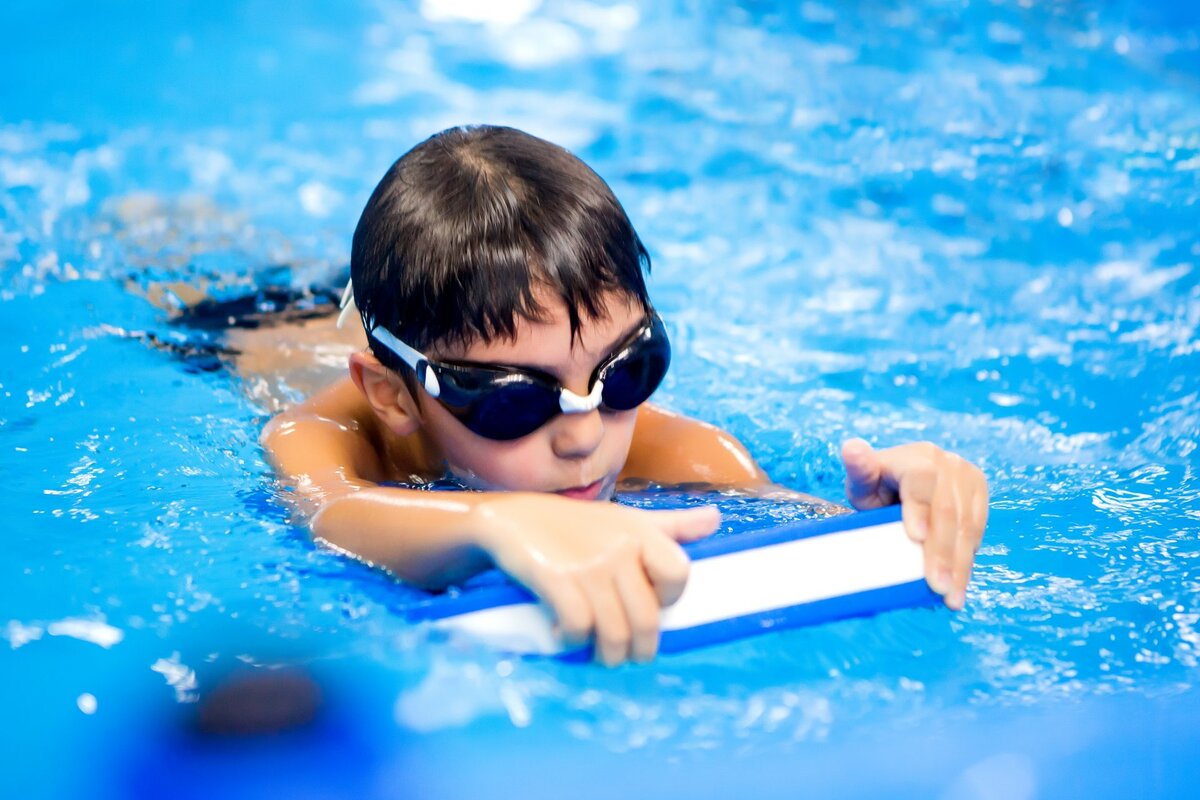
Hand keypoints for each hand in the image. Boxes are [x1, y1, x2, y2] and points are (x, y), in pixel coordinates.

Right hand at [470, 493, 719, 665]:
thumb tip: (716, 520)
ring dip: (608, 656)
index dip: (668, 600)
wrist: (512, 519)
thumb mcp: (625, 520)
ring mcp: (588, 564)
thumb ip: (671, 525)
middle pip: (646, 618)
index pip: (678, 574)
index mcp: (641, 533)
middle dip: (639, 649)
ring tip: (599, 656)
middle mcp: (619, 548)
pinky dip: (571, 641)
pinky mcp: (556, 578)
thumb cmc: (575, 525)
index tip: (650, 607)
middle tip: (626, 656)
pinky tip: (563, 638)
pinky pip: (578, 627)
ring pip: (614, 632)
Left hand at [841, 438, 987, 609]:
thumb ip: (858, 470)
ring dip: (960, 564)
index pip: (922, 481)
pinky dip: (967, 560)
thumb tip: (850, 447)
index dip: (920, 509)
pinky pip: (977, 531)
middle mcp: (947, 463)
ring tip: (951, 596)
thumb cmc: (878, 487)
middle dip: (942, 551)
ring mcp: (968, 478)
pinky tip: (959, 584)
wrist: (902, 484)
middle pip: (948, 509)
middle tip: (937, 586)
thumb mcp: (862, 481)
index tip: (915, 538)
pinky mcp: (979, 496)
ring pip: (967, 524)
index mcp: (916, 456)